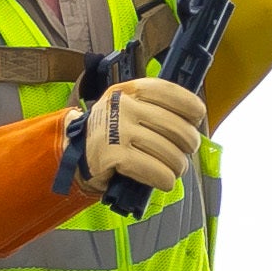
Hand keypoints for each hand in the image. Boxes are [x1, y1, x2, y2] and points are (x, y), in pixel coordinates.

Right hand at [68, 75, 208, 202]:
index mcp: (130, 90)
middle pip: (176, 126)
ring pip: (169, 151)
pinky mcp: (112, 155)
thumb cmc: (112, 132)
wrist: (75, 153)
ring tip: (174, 168)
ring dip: (178, 166)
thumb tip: (192, 122)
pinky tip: (164, 180)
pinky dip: (164, 178)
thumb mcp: (129, 107)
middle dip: (189, 143)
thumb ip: (155, 107)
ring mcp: (116, 130)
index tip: (196, 118)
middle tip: (186, 151)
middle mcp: (122, 106)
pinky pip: (154, 169)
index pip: (171, 93)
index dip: (191, 108)